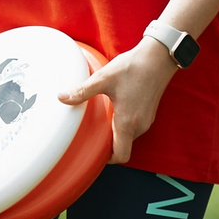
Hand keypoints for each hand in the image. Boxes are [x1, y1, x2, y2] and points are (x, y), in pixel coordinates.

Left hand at [62, 36, 177, 163]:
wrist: (158, 58)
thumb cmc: (132, 68)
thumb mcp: (103, 79)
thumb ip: (82, 91)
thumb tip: (61, 97)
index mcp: (128, 123)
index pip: (121, 155)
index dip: (108, 159)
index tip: (93, 153)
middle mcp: (140, 126)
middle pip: (123, 146)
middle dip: (107, 145)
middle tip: (89, 135)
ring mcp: (147, 120)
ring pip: (129, 136)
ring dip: (115, 133)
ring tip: (98, 121)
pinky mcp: (149, 112)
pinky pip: (134, 126)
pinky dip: (123, 124)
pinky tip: (111, 109)